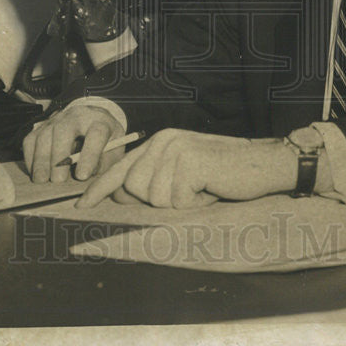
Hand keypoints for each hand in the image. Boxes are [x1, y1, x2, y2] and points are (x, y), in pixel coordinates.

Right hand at [23, 105, 124, 183]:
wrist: (93, 123)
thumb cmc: (105, 143)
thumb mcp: (113, 153)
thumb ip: (104, 165)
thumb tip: (85, 178)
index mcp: (101, 121)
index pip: (96, 134)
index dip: (89, 155)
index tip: (82, 176)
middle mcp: (79, 115)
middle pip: (64, 131)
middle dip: (59, 157)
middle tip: (57, 180)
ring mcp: (58, 118)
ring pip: (45, 134)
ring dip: (42, 159)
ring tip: (41, 180)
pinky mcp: (43, 125)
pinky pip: (31, 139)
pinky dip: (30, 157)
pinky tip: (34, 172)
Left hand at [76, 129, 296, 208]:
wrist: (263, 164)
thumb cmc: (223, 176)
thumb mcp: (184, 175)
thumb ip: (154, 181)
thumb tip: (119, 198)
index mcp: (159, 142)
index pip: (122, 168)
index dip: (100, 188)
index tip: (82, 205)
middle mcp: (163, 141)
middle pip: (134, 190)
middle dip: (158, 202)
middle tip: (189, 192)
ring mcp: (176, 149)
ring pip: (154, 199)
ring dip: (179, 204)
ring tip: (200, 189)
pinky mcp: (190, 162)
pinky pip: (176, 202)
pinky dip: (194, 204)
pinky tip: (209, 190)